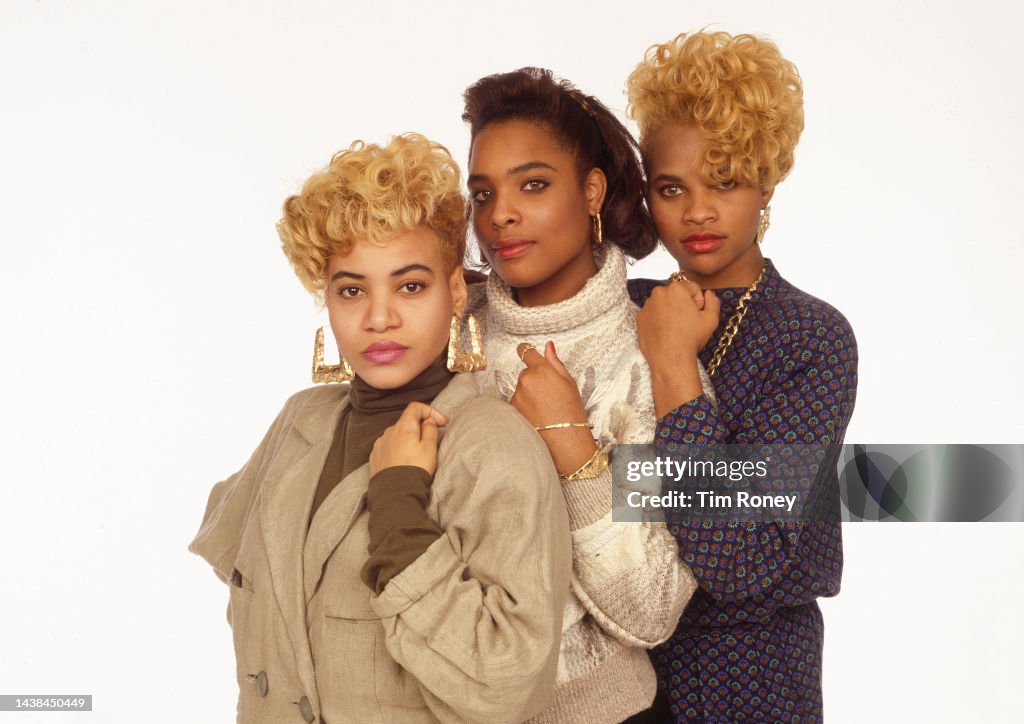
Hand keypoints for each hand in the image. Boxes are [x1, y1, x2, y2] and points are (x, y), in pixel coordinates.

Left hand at [370, 402, 448, 476]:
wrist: (395, 493)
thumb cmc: (415, 469)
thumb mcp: (429, 448)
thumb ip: (430, 430)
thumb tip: (427, 420)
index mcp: (403, 427)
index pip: (415, 407)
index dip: (430, 411)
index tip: (441, 423)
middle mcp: (388, 432)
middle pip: (406, 422)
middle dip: (419, 428)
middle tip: (431, 441)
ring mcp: (380, 444)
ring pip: (397, 435)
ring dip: (407, 439)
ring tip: (416, 455)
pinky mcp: (375, 456)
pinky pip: (388, 447)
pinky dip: (397, 449)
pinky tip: (403, 461)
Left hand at [511, 341, 596, 475]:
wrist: (565, 440)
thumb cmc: (572, 411)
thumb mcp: (569, 383)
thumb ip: (555, 362)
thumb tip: (548, 346)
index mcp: (541, 370)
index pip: (525, 351)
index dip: (525, 350)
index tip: (524, 350)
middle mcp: (526, 380)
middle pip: (526, 373)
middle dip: (534, 380)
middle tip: (549, 395)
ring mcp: (517, 395)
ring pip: (521, 389)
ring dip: (529, 395)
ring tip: (545, 409)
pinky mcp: (512, 409)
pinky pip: (517, 402)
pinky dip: (524, 407)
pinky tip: (537, 417)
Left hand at [636, 279, 720, 416]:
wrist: (670, 359)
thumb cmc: (691, 338)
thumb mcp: (711, 320)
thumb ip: (713, 302)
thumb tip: (710, 293)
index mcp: (676, 288)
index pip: (692, 288)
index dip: (699, 302)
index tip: (697, 315)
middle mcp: (658, 293)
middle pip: (676, 294)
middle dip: (683, 305)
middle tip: (687, 323)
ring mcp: (646, 306)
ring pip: (663, 304)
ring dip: (670, 312)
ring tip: (675, 329)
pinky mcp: (639, 318)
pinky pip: (652, 314)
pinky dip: (658, 320)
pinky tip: (665, 333)